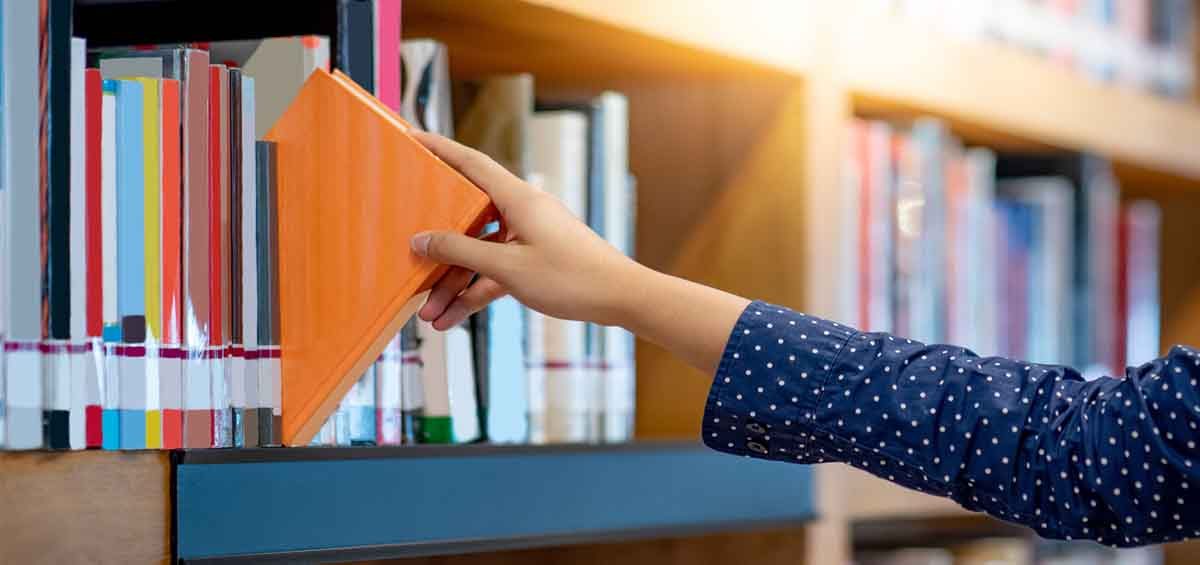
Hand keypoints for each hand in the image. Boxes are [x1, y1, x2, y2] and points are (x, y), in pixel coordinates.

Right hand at [409, 130, 645, 329]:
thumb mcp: (508, 267)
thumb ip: (461, 252)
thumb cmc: (572, 277)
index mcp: (518, 198)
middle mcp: (522, 212)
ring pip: (480, 254)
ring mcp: (528, 237)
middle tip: (408, 257)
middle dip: (438, 248)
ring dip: (454, 282)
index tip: (413, 139)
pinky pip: (496, 272)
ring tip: (429, 312)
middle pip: (467, 218)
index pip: (471, 164)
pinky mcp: (535, 261)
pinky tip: (453, 317)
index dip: (440, 150)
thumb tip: (423, 240)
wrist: (620, 298)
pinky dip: (475, 292)